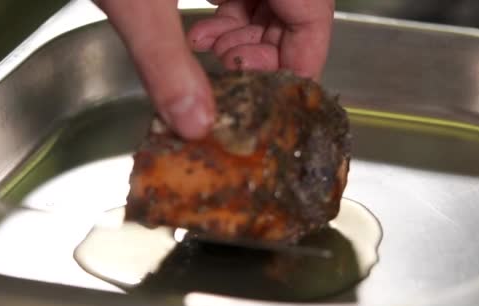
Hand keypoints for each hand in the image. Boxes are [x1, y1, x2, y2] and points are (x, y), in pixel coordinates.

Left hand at [98, 0, 333, 140]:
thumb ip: (164, 61)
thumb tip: (193, 121)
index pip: (314, 11)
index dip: (303, 60)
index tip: (278, 95)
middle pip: (295, 7)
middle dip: (266, 51)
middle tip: (230, 74)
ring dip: (245, 35)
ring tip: (208, 54)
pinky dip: (227, 13)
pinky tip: (199, 32)